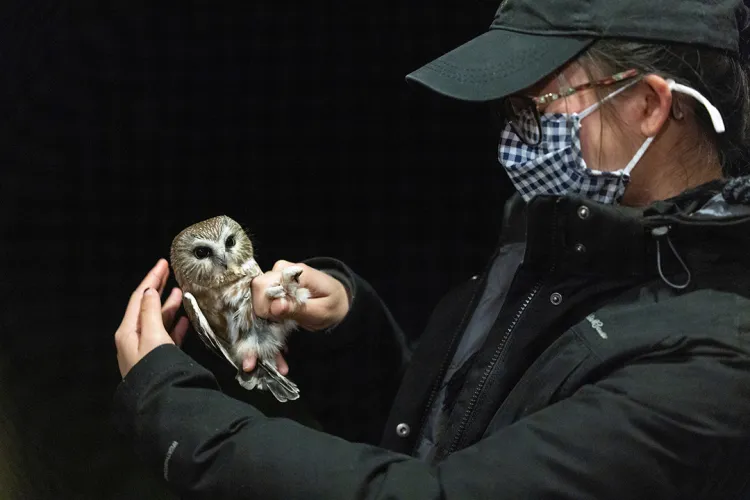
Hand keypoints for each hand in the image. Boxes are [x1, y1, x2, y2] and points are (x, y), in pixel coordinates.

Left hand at [114, 259, 189, 377]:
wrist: (160, 400)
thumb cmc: (154, 366)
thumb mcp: (151, 336)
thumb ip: (150, 312)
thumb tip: (150, 291)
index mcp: (128, 331)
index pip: (139, 297)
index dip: (151, 279)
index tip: (163, 263)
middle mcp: (134, 338)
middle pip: (146, 306)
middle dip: (158, 288)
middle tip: (170, 271)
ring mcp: (147, 348)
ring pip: (158, 320)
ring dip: (169, 305)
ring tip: (180, 291)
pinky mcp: (160, 357)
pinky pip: (167, 335)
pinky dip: (176, 325)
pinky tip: (186, 319)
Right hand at [252, 260, 348, 331]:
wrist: (337, 298)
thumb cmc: (331, 305)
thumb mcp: (319, 312)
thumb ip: (297, 309)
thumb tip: (274, 306)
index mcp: (297, 272)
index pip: (265, 285)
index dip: (266, 305)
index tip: (278, 318)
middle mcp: (283, 268)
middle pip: (258, 286)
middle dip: (264, 308)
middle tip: (281, 318)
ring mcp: (277, 272)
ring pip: (256, 291)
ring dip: (265, 308)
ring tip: (283, 315)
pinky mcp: (273, 280)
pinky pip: (260, 293)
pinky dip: (266, 306)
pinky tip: (279, 311)